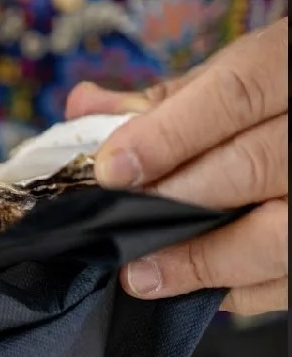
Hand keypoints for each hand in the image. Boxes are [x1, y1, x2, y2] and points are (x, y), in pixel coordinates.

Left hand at [65, 17, 287, 314]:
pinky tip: (195, 287)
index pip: (233, 97)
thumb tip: (85, 107)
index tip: (112, 170)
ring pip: (277, 234)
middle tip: (116, 226)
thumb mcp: (232, 78)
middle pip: (252, 167)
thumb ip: (165, 100)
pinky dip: (239, 289)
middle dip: (174, 201)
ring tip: (142, 275)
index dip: (167, 136)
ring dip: (201, 260)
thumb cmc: (276, 97)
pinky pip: (289, 278)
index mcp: (291, 66)